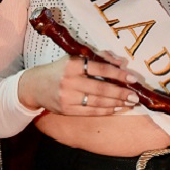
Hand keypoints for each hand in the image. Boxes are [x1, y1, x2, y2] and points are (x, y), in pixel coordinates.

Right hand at [18, 51, 138, 115]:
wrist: (34, 86)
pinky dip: (105, 111)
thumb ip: (98, 58)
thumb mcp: (74, 59)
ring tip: (129, 102)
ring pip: (97, 102)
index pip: (99, 68)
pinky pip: (90, 111)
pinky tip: (117, 109)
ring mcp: (67, 97)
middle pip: (100, 88)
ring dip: (116, 103)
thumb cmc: (59, 69)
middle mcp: (69, 81)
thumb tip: (121, 62)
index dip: (117, 73)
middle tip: (135, 95)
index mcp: (72, 64)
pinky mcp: (66, 110)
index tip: (132, 78)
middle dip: (120, 93)